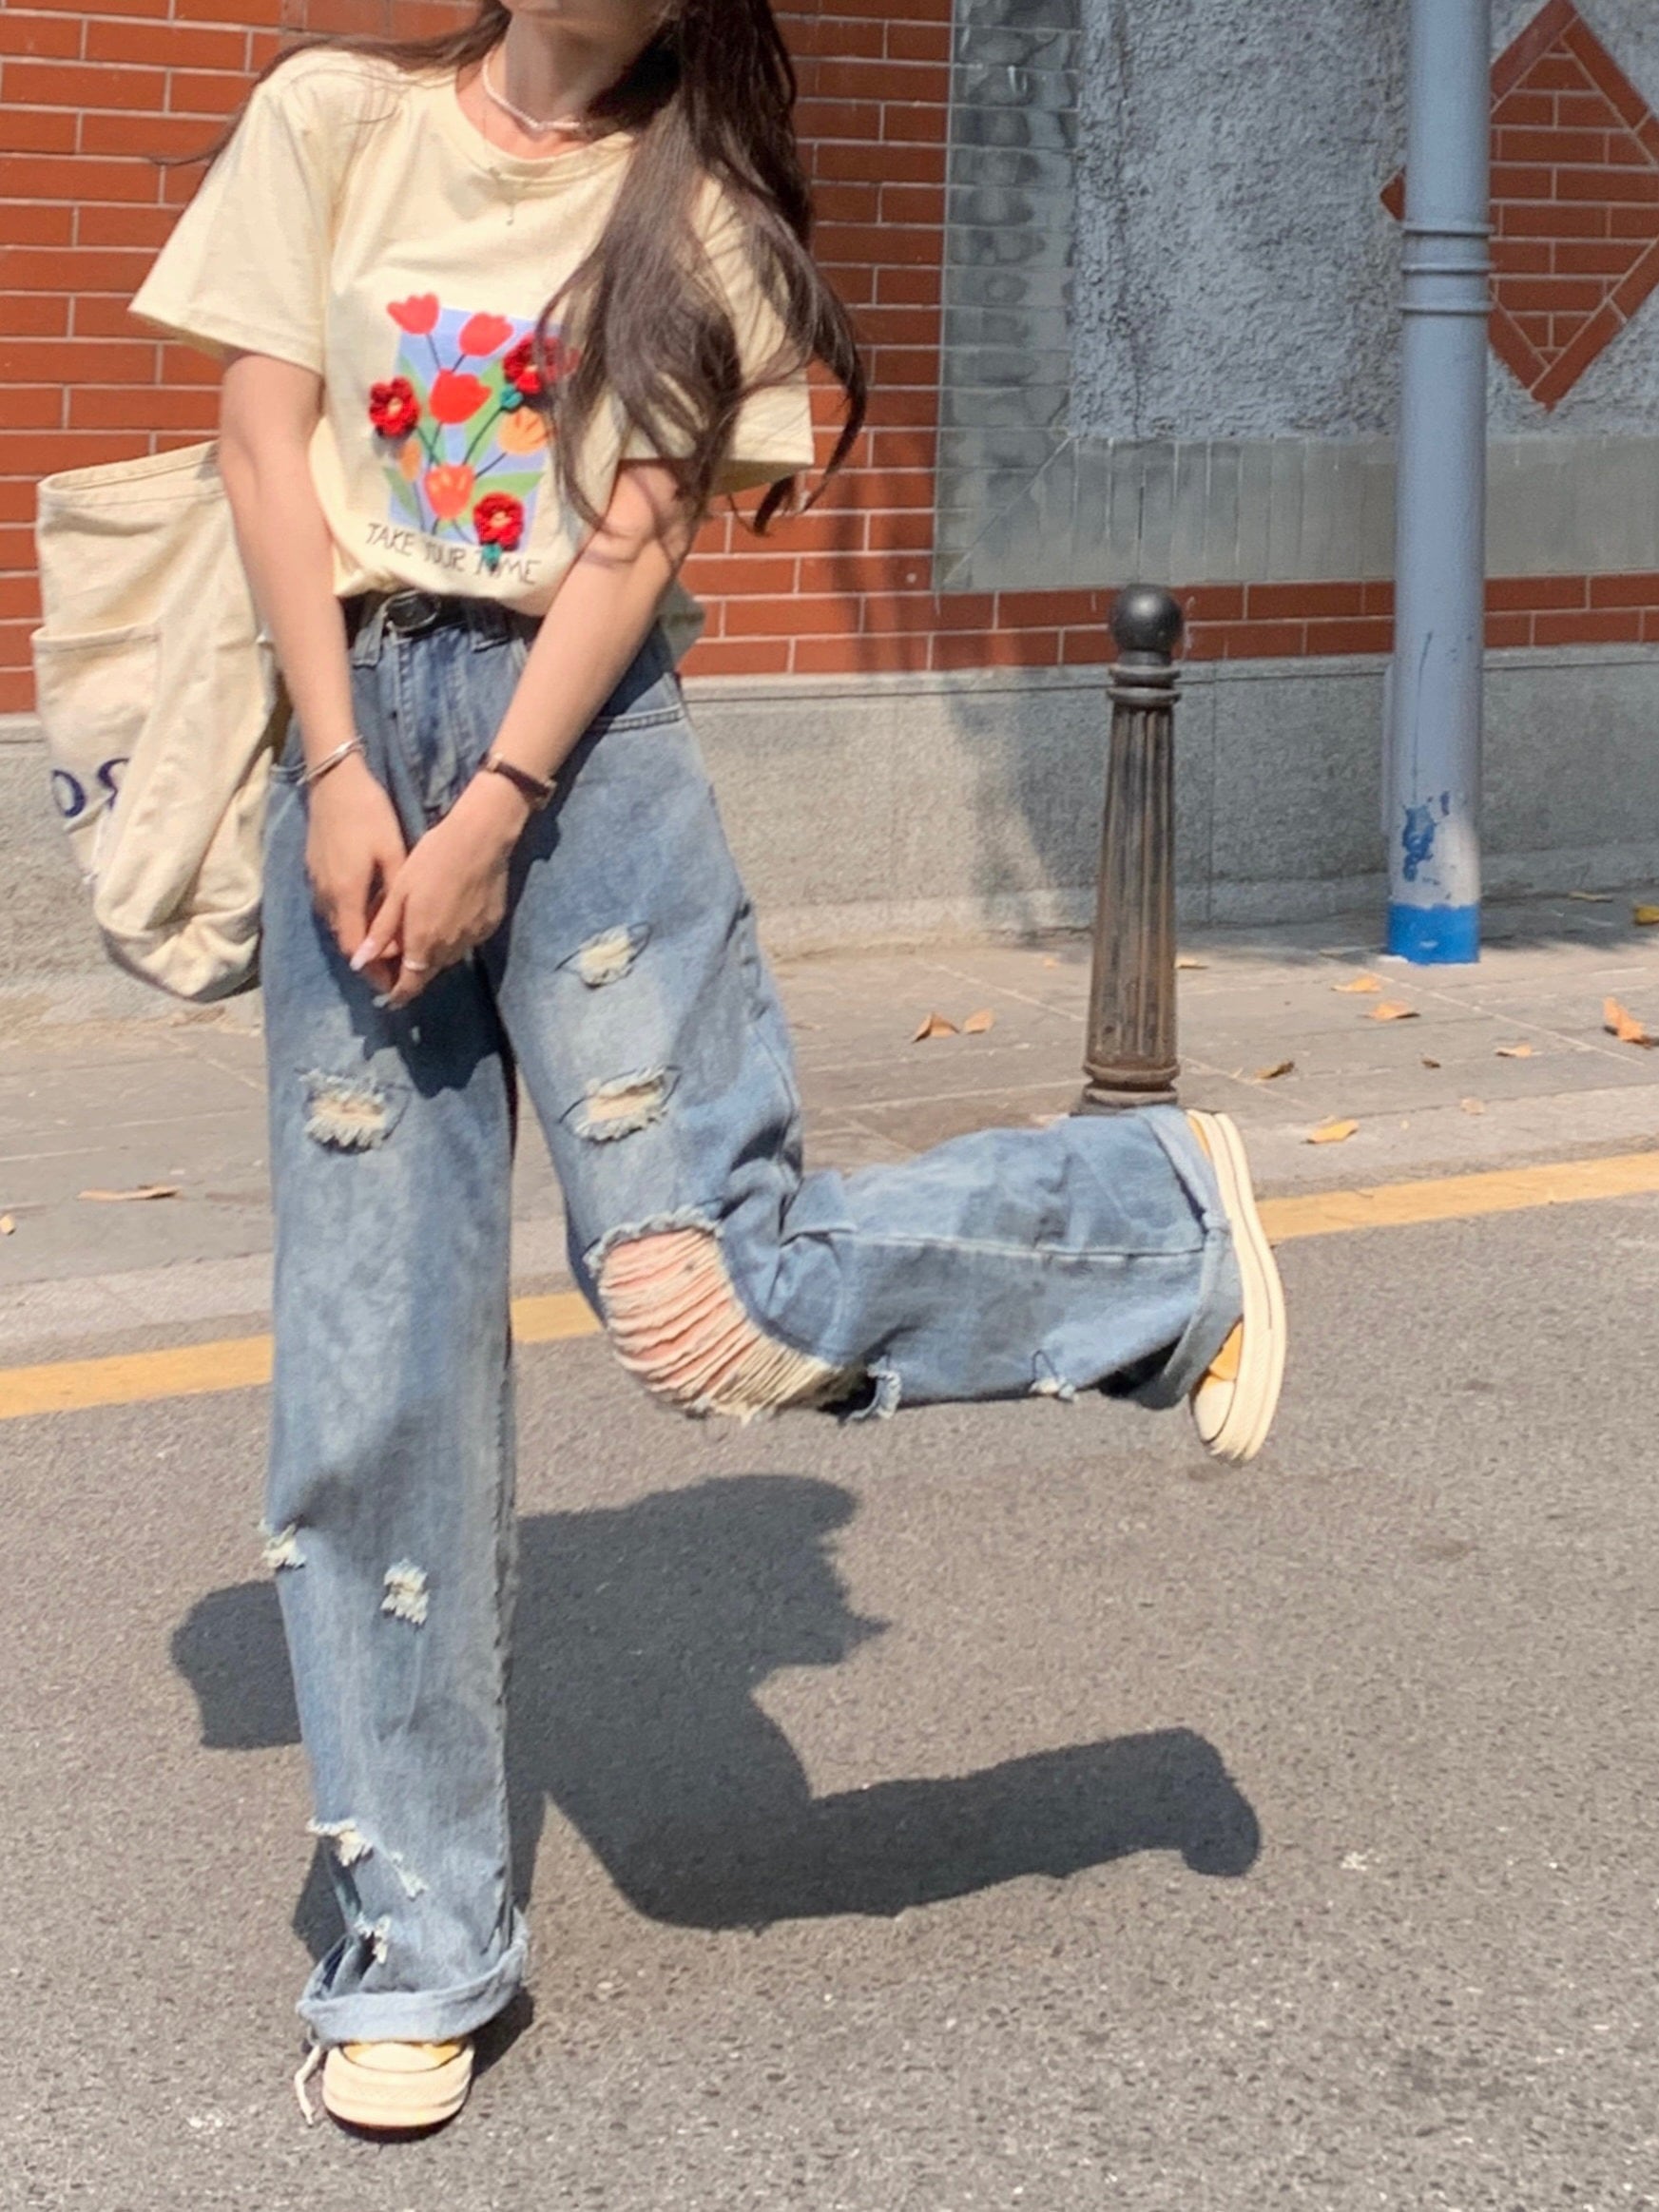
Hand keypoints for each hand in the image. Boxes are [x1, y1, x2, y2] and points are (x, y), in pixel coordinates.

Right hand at [304, 756, 407, 992]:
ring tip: (386, 955)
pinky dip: (351, 924)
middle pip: (346, 943)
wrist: (333, 780)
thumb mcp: (393, 853)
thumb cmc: (368, 813)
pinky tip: (369, 921)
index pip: (357, 950)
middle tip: (396, 977)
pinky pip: (334, 910)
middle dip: (369, 963)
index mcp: (346, 895)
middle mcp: (326, 896)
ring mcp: (317, 884)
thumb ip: (395, 899)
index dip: (374, 972)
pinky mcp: (315, 873)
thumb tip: (402, 936)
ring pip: (339, 927)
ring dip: (360, 944)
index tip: (396, 986)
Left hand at [354, 772, 528, 1007]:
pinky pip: (465, 942)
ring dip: (432, 954)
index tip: (389, 998)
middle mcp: (450, 948)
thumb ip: (382, 931)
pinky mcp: (490, 926)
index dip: (398, 995)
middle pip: (428, 972)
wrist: (482, 840)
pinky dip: (452, 937)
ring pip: (447, 958)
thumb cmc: (433, 859)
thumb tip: (361, 962)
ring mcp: (473, 939)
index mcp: (424, 941)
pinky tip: (448, 914)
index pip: (410, 984)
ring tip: (424, 930)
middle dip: (413, 971)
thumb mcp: (399, 892)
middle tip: (401, 955)